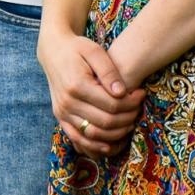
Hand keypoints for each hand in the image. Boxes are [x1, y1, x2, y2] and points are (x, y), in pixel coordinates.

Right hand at [38, 31, 144, 158]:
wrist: (53, 51)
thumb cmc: (77, 49)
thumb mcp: (94, 51)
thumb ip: (109, 71)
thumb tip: (122, 92)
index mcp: (76, 85)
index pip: (112, 105)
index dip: (131, 103)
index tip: (142, 94)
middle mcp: (67, 102)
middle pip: (105, 122)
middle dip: (128, 118)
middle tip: (139, 108)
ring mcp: (62, 112)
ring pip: (94, 134)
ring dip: (116, 133)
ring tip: (129, 121)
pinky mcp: (60, 117)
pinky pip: (78, 138)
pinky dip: (95, 145)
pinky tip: (111, 143)